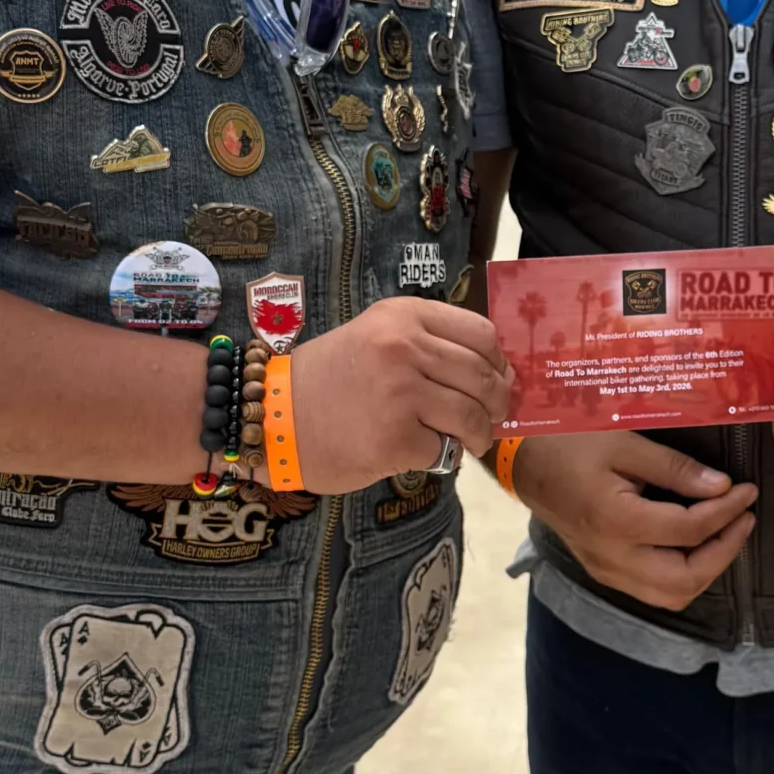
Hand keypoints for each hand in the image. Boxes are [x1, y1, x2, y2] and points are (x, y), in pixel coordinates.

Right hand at [289, 299, 513, 491]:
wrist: (274, 419)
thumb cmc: (328, 381)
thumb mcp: (375, 338)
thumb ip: (428, 345)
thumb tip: (497, 373)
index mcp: (403, 316)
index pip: (481, 335)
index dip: (498, 362)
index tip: (497, 379)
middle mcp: (404, 347)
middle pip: (484, 376)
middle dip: (497, 403)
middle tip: (492, 417)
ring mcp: (400, 393)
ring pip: (473, 416)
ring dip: (479, 435)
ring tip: (468, 441)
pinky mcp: (396, 439)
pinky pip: (446, 450)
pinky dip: (444, 456)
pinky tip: (426, 452)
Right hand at [515, 431, 756, 612]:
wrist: (521, 461)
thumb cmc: (569, 442)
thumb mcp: (623, 442)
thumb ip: (674, 468)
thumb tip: (722, 487)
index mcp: (616, 521)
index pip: (689, 530)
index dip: (727, 512)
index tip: (747, 490)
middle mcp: (611, 556)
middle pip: (685, 578)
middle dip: (725, 551)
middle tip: (744, 518)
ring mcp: (606, 570)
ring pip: (672, 595)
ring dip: (707, 569)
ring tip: (726, 533)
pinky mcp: (604, 572)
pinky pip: (654, 591)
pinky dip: (684, 574)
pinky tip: (695, 545)